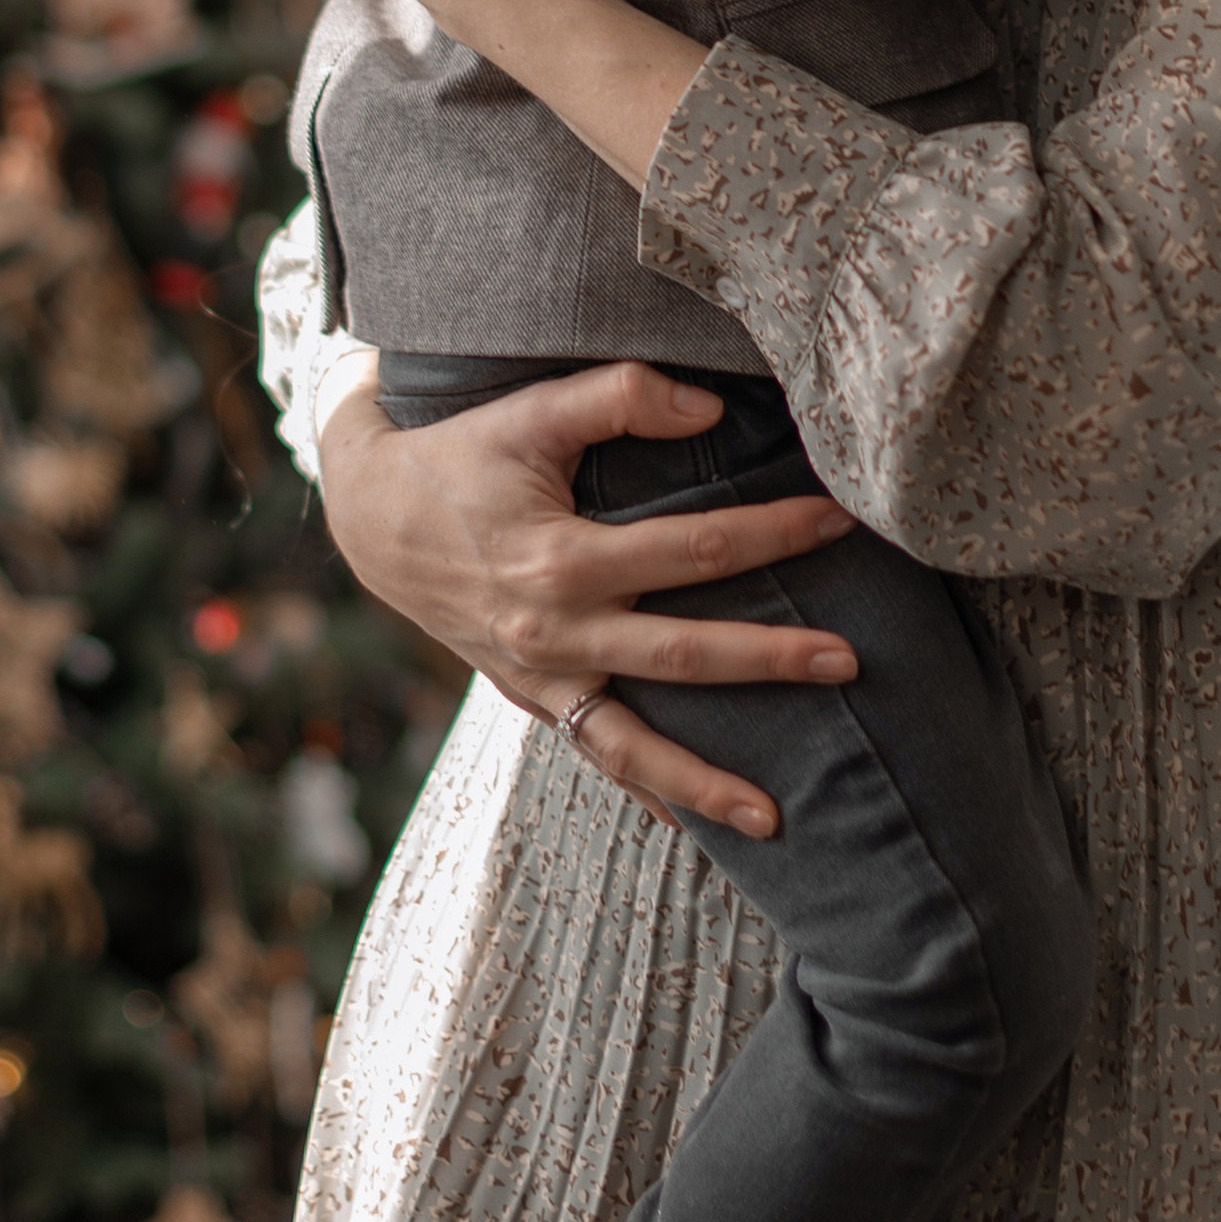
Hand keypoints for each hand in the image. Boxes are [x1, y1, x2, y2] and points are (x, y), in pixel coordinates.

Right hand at [318, 361, 861, 838]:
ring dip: (705, 784)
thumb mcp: (529, 411)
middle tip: (850, 662)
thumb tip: (713, 411)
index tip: (838, 521)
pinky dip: (645, 793)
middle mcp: (552, 632)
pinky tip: (696, 824)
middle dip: (770, 661)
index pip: (694, 548)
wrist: (371, 517)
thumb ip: (619, 397)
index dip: (773, 533)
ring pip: (632, 746)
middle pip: (682, 655)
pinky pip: (595, 755)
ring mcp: (539, 678)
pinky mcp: (528, 698)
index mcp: (560, 558)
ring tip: (777, 819)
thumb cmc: (460, 454)